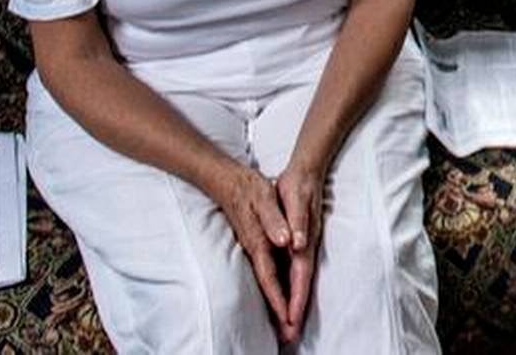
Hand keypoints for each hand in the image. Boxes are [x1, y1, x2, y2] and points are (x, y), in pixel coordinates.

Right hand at [209, 159, 292, 332]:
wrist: (226, 180)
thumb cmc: (248, 187)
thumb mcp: (264, 198)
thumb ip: (274, 220)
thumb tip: (285, 242)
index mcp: (259, 242)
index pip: (270, 277)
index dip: (280, 300)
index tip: (288, 319)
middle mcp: (254, 251)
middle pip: (268, 288)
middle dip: (278, 312)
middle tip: (289, 337)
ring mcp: (253, 250)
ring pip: (266, 284)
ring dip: (275, 306)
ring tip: (285, 328)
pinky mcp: (254, 246)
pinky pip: (265, 275)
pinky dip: (272, 291)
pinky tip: (277, 302)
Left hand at [273, 155, 327, 341]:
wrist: (307, 170)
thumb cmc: (297, 185)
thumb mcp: (295, 200)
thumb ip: (298, 222)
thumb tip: (298, 245)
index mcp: (304, 241)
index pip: (300, 278)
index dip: (295, 300)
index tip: (290, 322)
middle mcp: (306, 248)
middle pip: (301, 286)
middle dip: (295, 312)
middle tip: (288, 337)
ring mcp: (304, 248)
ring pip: (299, 283)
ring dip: (294, 305)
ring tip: (287, 327)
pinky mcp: (299, 245)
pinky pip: (295, 275)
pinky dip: (292, 291)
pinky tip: (287, 299)